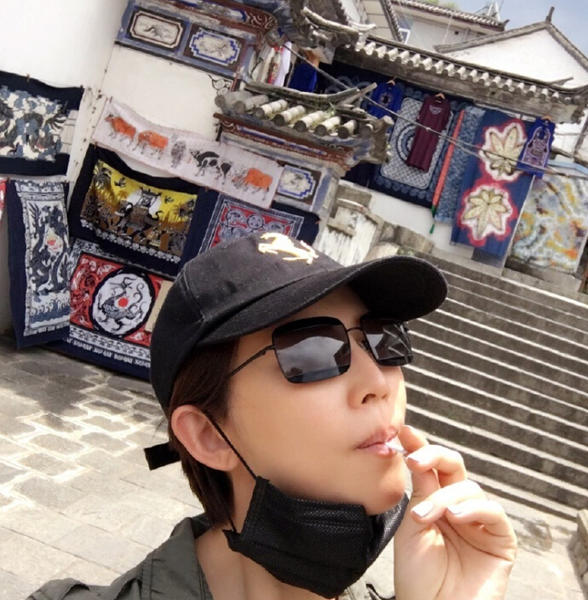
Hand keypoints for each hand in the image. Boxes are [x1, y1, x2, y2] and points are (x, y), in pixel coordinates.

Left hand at [393, 425, 516, 599]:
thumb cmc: (418, 577)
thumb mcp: (412, 525)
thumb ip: (420, 489)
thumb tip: (415, 448)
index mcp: (434, 502)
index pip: (431, 468)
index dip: (420, 447)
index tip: (404, 431)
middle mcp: (457, 507)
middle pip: (454, 466)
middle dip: (435, 456)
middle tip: (415, 459)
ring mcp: (479, 522)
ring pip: (469, 487)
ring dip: (445, 497)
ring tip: (426, 517)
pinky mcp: (500, 540)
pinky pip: (493, 511)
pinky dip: (474, 508)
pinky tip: (455, 516)